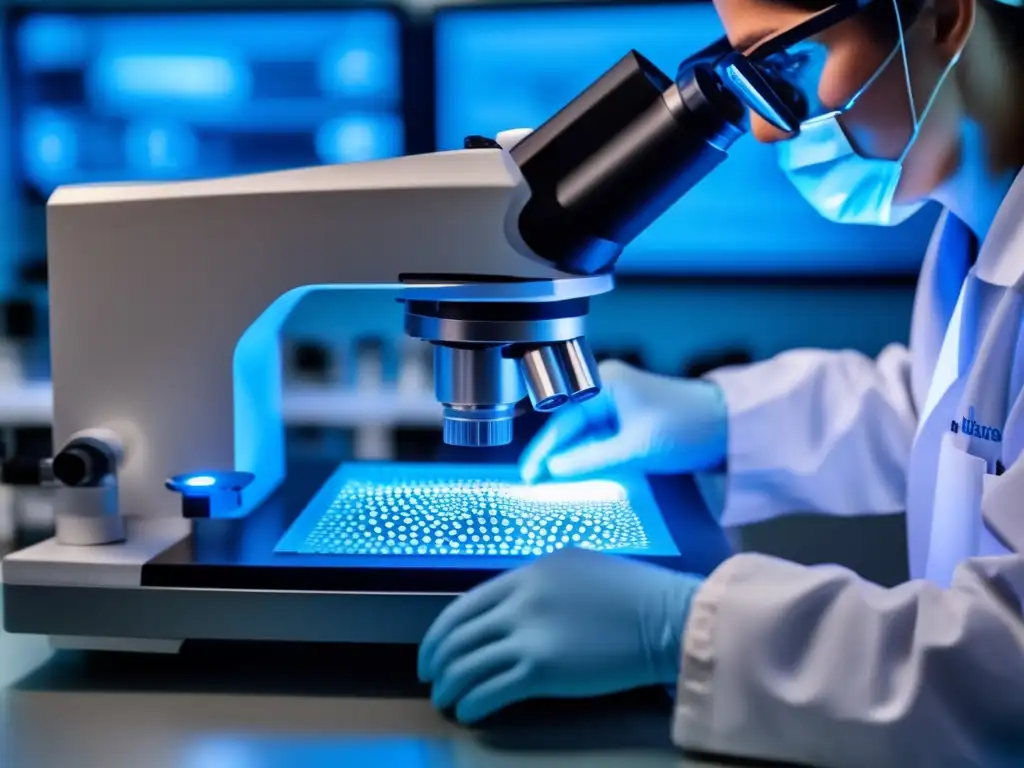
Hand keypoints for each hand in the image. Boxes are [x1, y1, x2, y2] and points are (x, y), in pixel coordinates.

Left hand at [418, 547, 702, 723]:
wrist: (668, 618)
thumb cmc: (634, 595)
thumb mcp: (578, 571)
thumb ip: (540, 586)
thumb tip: (514, 608)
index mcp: (529, 572)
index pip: (466, 603)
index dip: (441, 630)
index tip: (433, 648)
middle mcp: (521, 599)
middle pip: (460, 633)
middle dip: (437, 659)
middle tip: (430, 678)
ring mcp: (530, 634)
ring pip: (470, 662)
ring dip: (451, 685)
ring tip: (445, 700)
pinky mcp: (542, 669)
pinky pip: (492, 688)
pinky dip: (474, 702)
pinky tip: (469, 712)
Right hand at [520, 360, 727, 482]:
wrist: (729, 427)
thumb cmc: (686, 426)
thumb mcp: (635, 448)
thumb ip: (591, 460)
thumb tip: (554, 470)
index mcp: (604, 384)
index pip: (562, 420)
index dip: (543, 450)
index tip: (530, 475)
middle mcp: (608, 390)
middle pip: (570, 427)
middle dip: (553, 456)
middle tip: (535, 484)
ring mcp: (620, 406)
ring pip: (584, 436)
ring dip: (571, 460)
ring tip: (553, 485)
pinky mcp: (632, 422)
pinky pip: (601, 442)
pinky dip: (590, 459)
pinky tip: (581, 477)